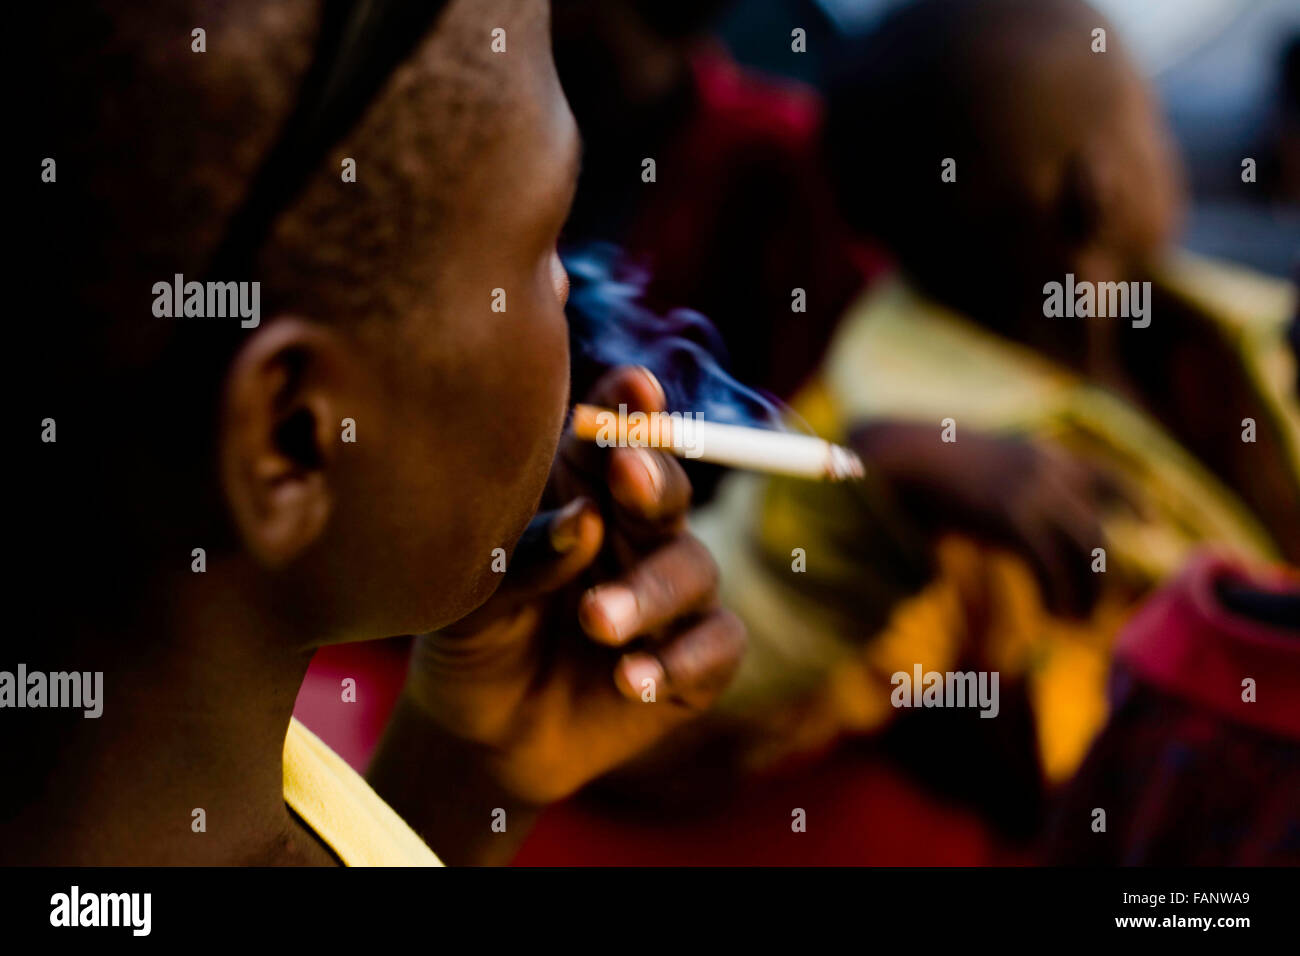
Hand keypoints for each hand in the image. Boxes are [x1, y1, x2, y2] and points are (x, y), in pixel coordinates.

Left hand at [369, 366, 744, 861]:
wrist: (486, 732)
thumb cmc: (477, 636)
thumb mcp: (473, 596)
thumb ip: (525, 554)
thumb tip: (584, 521)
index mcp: (584, 490)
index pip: (615, 436)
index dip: (631, 408)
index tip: (635, 387)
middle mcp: (637, 530)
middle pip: (667, 488)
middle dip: (654, 480)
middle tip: (628, 477)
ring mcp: (673, 592)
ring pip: (693, 568)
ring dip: (648, 592)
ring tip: (595, 621)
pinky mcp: (697, 659)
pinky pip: (715, 645)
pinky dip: (677, 660)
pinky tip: (629, 679)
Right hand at [852, 421, 1133, 617]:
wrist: (901, 458)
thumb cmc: (929, 470)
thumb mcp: (980, 471)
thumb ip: (1010, 492)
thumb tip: (1021, 528)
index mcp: (1045, 455)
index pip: (1107, 476)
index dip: (1133, 501)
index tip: (1150, 523)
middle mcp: (1051, 471)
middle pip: (1098, 531)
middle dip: (1101, 575)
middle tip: (1093, 608)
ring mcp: (1035, 493)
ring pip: (1086, 551)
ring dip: (1085, 593)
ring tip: (1073, 620)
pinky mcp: (1015, 519)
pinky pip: (1050, 567)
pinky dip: (1055, 597)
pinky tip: (1050, 616)